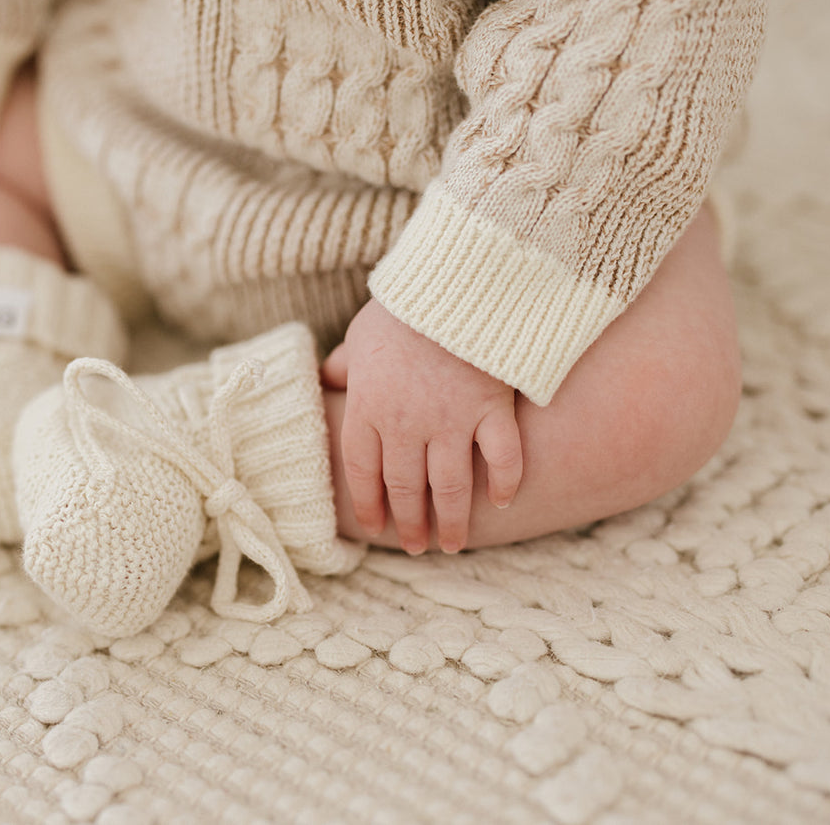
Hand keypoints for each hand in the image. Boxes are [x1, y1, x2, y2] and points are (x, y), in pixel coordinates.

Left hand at [322, 299, 522, 553]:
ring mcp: (451, 420)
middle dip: (409, 522)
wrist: (451, 282)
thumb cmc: (403, 306)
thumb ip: (345, 365)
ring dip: (452, 521)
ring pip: (450, 487)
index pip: (361, 471)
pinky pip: (501, 457)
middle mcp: (405, 424)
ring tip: (451, 544)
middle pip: (404, 487)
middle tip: (416, 546)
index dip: (367, 505)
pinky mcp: (492, 409)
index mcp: (367, 407)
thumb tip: (325, 377)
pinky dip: (504, 482)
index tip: (374, 529)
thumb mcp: (360, 335)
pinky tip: (503, 502)